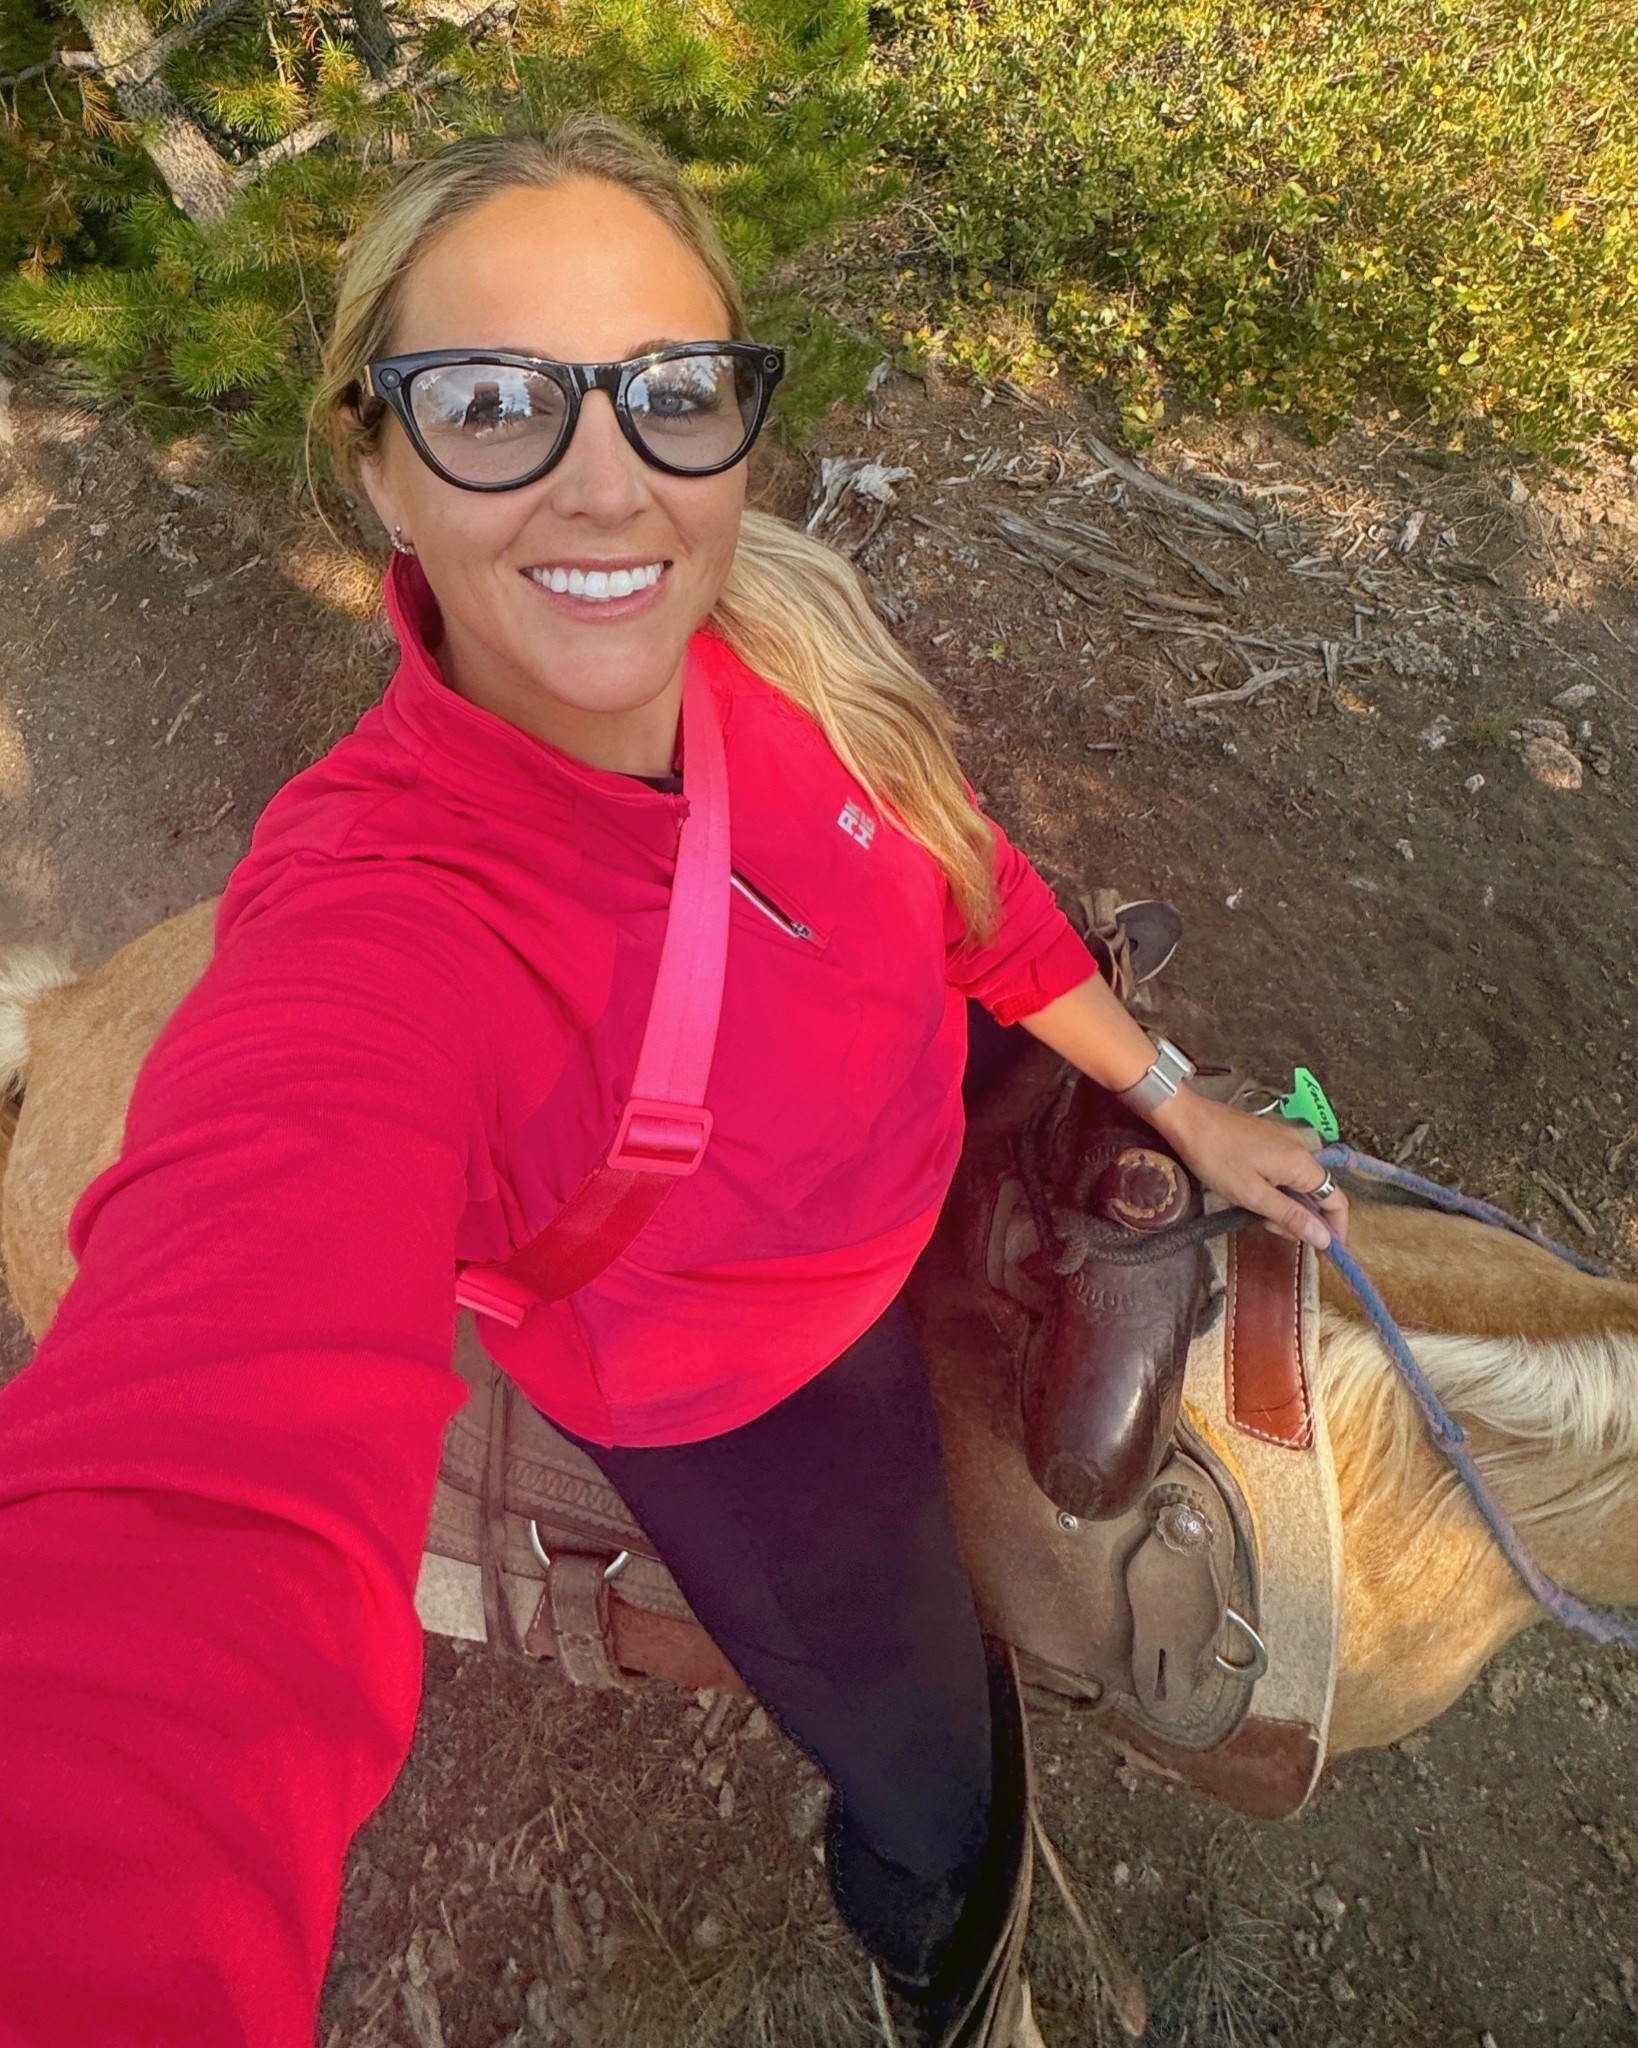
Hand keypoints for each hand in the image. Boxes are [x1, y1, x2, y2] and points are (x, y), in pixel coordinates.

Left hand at [1146, 1089, 1347, 1249]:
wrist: (1188, 1119)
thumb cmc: (1216, 1158)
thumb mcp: (1253, 1196)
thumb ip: (1290, 1217)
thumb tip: (1325, 1239)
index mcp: (1302, 1163)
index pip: (1337, 1200)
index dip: (1335, 1228)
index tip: (1325, 1251)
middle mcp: (1301, 1148)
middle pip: (1318, 1193)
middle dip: (1302, 1218)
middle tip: (1270, 1228)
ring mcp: (1284, 1140)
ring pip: (1299, 1182)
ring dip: (1285, 1204)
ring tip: (1256, 1212)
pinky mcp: (1269, 1137)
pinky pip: (1284, 1170)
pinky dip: (1276, 1188)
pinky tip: (1253, 1194)